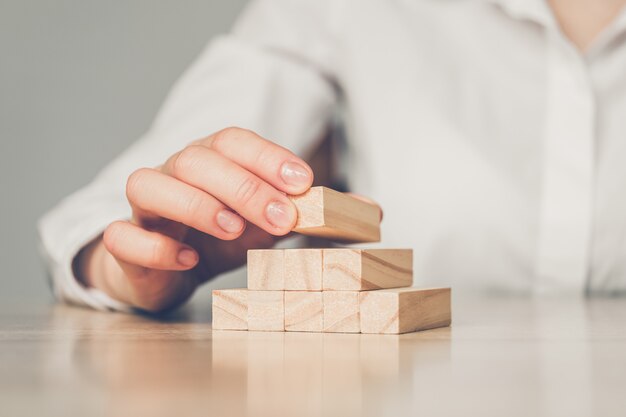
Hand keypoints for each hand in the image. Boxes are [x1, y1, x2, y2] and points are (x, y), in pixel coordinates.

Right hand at [76, 127, 313, 311]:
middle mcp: (175, 174)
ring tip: (232, 230)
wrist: (170, 270)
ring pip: (147, 184)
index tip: (304, 180)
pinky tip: (188, 260)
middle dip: (242, 185)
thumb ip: (316, 214)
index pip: (233, 141)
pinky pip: (122, 235)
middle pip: (196, 159)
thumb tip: (370, 209)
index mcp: (212, 162)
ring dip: (194, 204)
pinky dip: (155, 247)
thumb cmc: (221, 237)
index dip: (267, 156)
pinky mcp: (125, 243)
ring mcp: (146, 208)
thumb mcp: (271, 223)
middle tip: (281, 217)